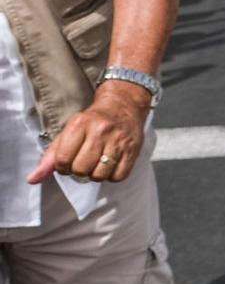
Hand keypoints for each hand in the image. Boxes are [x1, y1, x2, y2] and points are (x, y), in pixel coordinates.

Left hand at [32, 84, 147, 183]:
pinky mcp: (134, 149)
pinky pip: (119, 176)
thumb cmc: (92, 122)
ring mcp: (119, 140)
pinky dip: (112, 176)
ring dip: (95, 174)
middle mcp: (100, 131)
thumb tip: (32, 179)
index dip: (62, 166)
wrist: (123, 105)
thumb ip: (49, 157)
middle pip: (81, 169)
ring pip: (99, 175)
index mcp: (80, 124)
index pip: (62, 159)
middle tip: (83, 161)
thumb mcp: (68, 132)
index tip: (68, 160)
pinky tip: (110, 165)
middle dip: (79, 170)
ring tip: (97, 163)